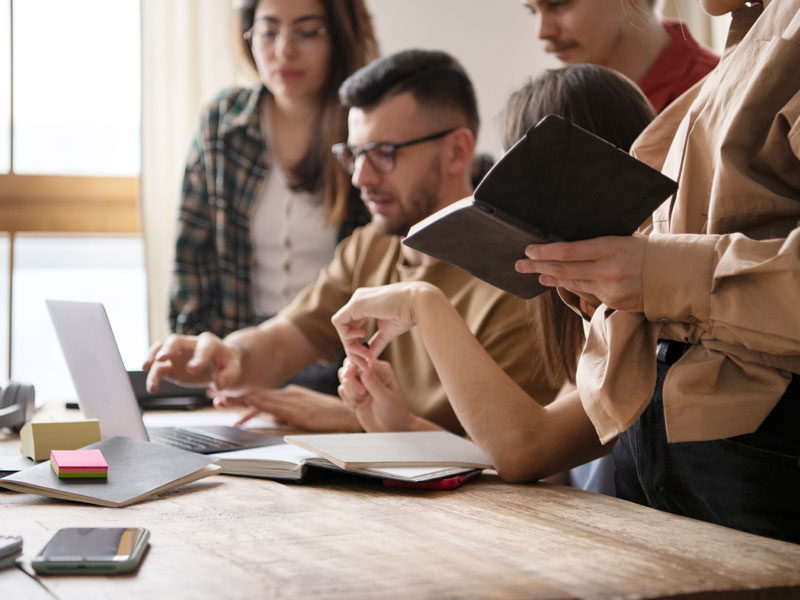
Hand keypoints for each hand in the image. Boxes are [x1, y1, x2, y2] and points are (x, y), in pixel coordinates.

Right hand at [144, 332, 242, 393]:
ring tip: (146, 367)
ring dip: (153, 357)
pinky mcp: (170, 365)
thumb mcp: (233, 369)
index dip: (198, 357)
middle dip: (168, 348)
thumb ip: (228, 376)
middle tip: (161, 358)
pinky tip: (152, 388)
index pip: (204, 347)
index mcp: (209, 343)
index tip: (193, 369)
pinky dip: (153, 376)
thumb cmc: (227, 365)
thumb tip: (219, 385)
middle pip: (175, 340)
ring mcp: (178, 353)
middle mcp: (190, 344)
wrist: (219, 365)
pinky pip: (158, 367)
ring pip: (161, 349)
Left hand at [214, 385, 361, 431]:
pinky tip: (249, 406)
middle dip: (235, 396)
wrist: (352, 416)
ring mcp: (294, 402)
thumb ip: (287, 417)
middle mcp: (289, 395)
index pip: (260, 394)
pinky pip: (275, 409)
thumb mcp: (304, 415)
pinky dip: (260, 406)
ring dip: (241, 400)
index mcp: (290, 395)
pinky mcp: (299, 411)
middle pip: (257, 395)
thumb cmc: (332, 417)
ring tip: (222, 401)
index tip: (223, 395)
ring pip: (262, 399)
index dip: (241, 395)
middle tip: (214, 395)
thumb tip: (271, 422)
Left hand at [331, 282, 438, 368]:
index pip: (352, 326)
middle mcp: (358, 300)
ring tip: (366, 355)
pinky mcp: (355, 304)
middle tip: (365, 362)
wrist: (419, 303)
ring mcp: (356, 300)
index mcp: (366, 304)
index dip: (356, 344)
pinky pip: (339, 322)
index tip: (368, 358)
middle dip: (352, 348)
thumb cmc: (408, 314)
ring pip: (341, 326)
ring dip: (350, 345)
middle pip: (345, 328)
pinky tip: (362, 340)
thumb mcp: (388, 331)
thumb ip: (376, 343)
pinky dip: (347, 336)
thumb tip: (369, 359)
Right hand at [338, 358, 425, 431]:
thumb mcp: (385, 399)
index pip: (362, 360)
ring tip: (361, 401)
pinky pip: (342, 391)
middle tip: (362, 394)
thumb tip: (365, 369)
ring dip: (349, 392)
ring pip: (344, 379)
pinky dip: (347, 400)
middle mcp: (370, 374)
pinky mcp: (355, 395)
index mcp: (381, 370)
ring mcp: (361, 384)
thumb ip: (374, 384)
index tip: (356, 382)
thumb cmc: (395, 413)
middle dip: (350, 381)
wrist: (392, 430)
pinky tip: (357, 407)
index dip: (354, 368)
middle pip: (349, 367)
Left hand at [515, 234, 646, 310]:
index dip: (545, 252)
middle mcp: (608, 270)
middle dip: (538, 266)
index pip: (568, 251)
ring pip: (573, 283)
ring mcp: (611, 290)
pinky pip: (588, 294)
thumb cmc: (648, 251)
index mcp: (610, 248)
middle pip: (564, 269)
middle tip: (520, 264)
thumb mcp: (623, 239)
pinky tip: (562, 282)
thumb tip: (567, 247)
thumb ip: (597, 245)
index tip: (529, 250)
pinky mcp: (614, 303)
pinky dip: (574, 287)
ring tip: (538, 273)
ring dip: (552, 277)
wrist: (678, 274)